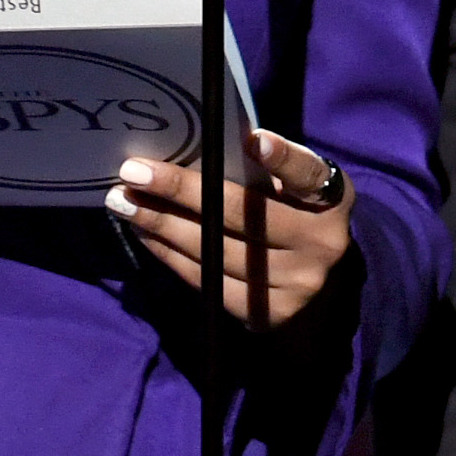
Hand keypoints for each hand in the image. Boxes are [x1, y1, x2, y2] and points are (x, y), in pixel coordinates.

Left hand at [105, 127, 354, 327]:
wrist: (326, 291)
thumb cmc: (297, 219)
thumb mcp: (296, 190)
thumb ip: (265, 172)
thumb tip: (197, 149)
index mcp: (332, 199)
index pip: (308, 176)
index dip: (283, 158)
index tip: (253, 140)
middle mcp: (321, 244)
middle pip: (241, 215)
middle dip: (180, 191)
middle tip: (132, 171)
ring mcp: (295, 285)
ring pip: (215, 252)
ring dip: (162, 225)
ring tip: (124, 202)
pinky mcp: (268, 315)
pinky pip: (209, 283)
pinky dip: (171, 257)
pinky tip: (146, 235)